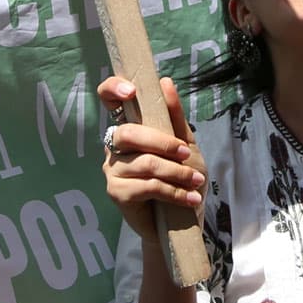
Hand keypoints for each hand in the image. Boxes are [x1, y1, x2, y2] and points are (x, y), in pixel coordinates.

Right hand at [98, 75, 202, 237]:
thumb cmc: (181, 178)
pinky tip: (189, 197)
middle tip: (187, 154)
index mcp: (128, 128)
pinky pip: (146, 186)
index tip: (131, 91)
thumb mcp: (186, 145)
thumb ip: (175, 118)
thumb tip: (165, 82)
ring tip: (195, 181)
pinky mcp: (116, 193)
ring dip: (176, 172)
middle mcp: (114, 146)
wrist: (182, 220)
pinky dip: (173, 191)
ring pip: (144, 163)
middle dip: (163, 143)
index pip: (107, 99)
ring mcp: (112, 170)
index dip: (113, 89)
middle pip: (130, 133)